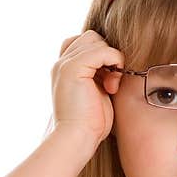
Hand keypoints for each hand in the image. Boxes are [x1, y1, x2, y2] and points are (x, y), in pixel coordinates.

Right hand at [51, 29, 124, 143]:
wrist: (77, 138)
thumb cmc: (90, 124)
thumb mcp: (96, 93)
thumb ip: (100, 75)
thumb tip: (115, 64)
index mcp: (64, 69)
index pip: (83, 43)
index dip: (101, 54)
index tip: (108, 78)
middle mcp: (61, 63)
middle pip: (91, 37)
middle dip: (107, 55)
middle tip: (111, 82)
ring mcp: (65, 64)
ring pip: (97, 40)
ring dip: (111, 60)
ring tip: (111, 85)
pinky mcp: (74, 68)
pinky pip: (103, 50)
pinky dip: (114, 62)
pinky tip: (112, 85)